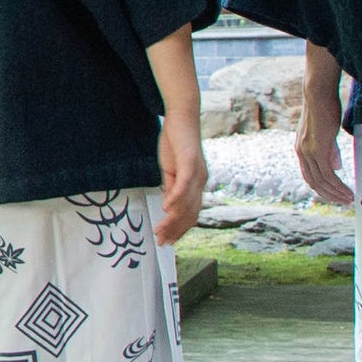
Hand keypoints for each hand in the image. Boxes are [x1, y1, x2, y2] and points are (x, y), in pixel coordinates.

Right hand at [153, 120, 207, 244]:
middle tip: (162, 242)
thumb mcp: (171, 169)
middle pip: (190, 213)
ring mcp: (197, 173)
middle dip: (175, 230)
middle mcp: (201, 182)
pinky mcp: (190, 163)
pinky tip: (166, 208)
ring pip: (186, 203)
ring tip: (160, 230)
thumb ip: (171, 187)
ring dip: (173, 220)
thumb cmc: (176, 142)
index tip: (168, 241)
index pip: (191, 213)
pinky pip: (184, 186)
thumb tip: (168, 206)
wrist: (183, 118)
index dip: (180, 229)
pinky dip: (175, 199)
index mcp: (197, 184)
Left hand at [296, 111, 348, 207]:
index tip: (336, 196)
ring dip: (336, 193)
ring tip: (350, 199)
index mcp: (301, 149)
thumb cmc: (325, 108)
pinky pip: (328, 175)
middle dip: (330, 195)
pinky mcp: (318, 150)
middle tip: (345, 203)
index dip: (322, 188)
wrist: (318, 94)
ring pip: (322, 181)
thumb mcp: (326, 133)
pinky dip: (338, 186)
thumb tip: (336, 168)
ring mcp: (308, 152)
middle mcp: (302, 153)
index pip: (309, 176)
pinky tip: (348, 191)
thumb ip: (330, 151)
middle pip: (314, 183)